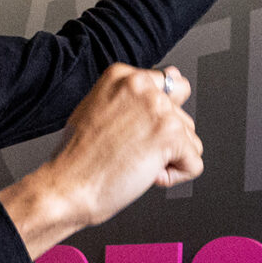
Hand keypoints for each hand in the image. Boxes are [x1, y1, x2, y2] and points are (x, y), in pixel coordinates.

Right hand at [2, 64, 203, 255]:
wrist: (67, 187)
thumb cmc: (78, 158)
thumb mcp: (99, 108)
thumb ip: (136, 95)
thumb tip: (176, 76)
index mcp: (123, 75)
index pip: (167, 90)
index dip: (151, 121)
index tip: (128, 133)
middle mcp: (142, 86)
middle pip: (181, 117)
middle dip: (162, 141)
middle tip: (128, 150)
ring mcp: (158, 108)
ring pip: (190, 141)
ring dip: (168, 159)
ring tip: (133, 161)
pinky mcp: (170, 135)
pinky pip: (194, 164)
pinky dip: (174, 178)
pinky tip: (145, 174)